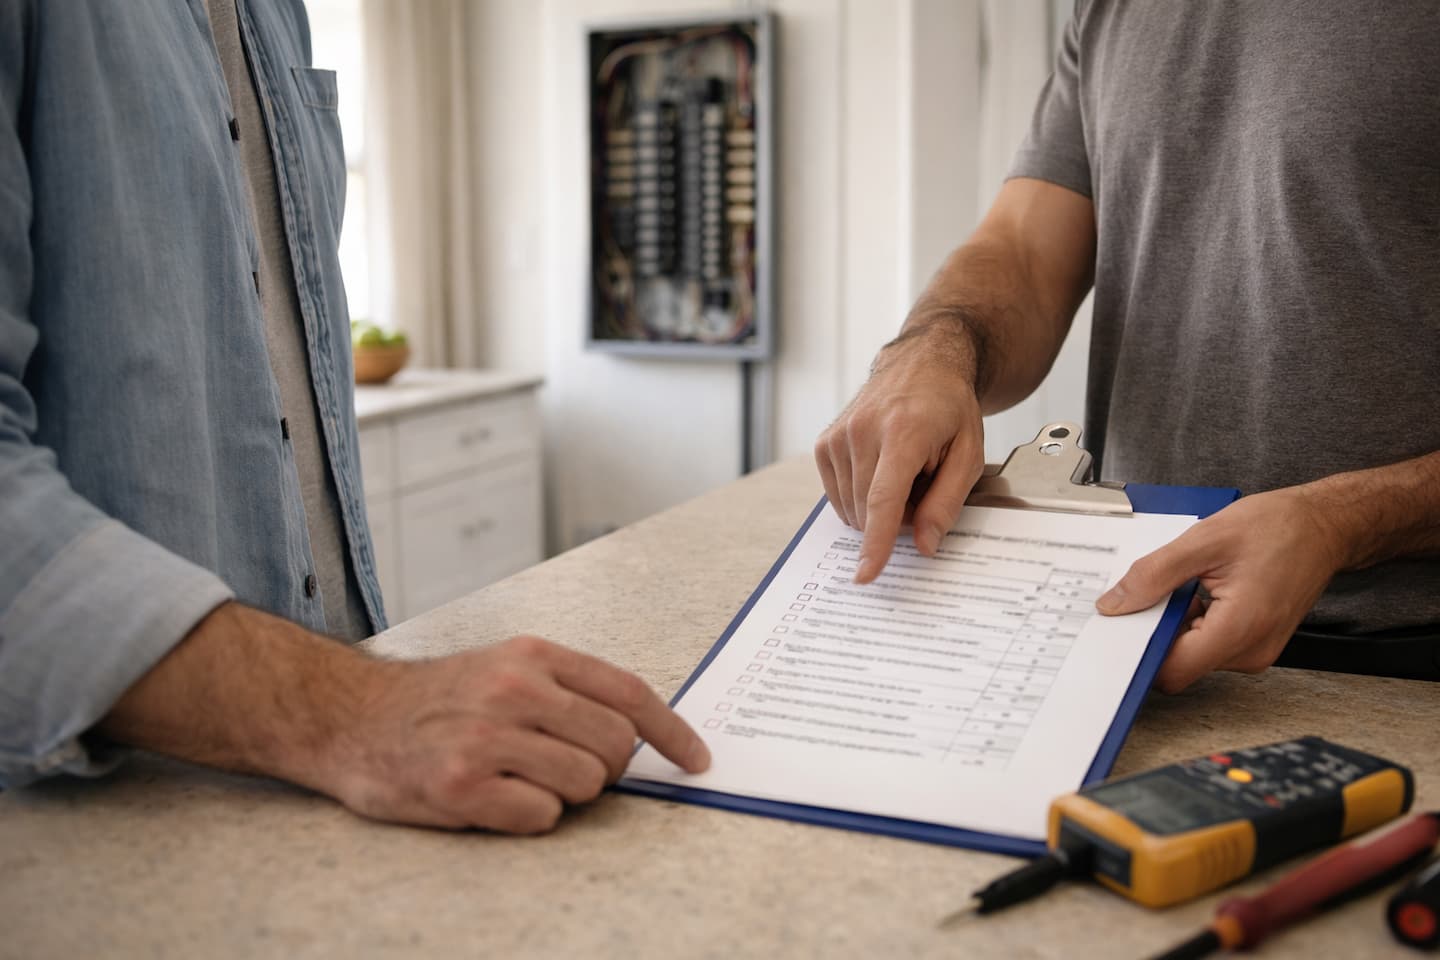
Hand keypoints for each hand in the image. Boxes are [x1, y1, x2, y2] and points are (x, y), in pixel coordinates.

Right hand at [323, 635, 709, 832]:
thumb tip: (640, 732)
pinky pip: (542, 817)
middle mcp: (513, 690)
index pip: (629, 694)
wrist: (349, 716)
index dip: (674, 733)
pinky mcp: (460, 786)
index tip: (698, 760)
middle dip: (605, 768)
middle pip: (616, 746)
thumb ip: (568, 689)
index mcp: (533, 656)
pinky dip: (529, 817)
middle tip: (564, 767)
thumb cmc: (437, 700)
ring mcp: (486, 738)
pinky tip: (493, 798)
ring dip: (564, 793)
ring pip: (584, 784)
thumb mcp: (505, 666)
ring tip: (518, 777)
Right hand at [814, 327, 986, 582]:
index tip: (866, 574)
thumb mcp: (969, 454)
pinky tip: (880, 471)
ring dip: (878, 508)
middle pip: (869, 510)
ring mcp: (838, 436)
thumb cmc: (948, 408)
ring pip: (851, 508)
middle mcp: (863, 432)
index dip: (876, 542)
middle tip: (923, 487)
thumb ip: (947, 502)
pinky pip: (838, 497)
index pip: (884, 499)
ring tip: (903, 472)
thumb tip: (924, 545)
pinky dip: (861, 498)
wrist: (920, 365)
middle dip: (897, 518)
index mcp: (903, 432)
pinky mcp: (824, 444)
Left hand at [1096, 486, 1348, 692]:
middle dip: (1156, 630)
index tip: (1120, 626)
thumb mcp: (1204, 540)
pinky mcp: (1255, 642)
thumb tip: (1115, 604)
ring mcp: (1255, 650)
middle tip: (1149, 592)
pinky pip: (1209, 643)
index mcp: (1239, 630)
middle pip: (1179, 663)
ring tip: (1185, 584)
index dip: (1140, 651)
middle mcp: (1250, 651)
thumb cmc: (1278, 527)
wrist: (1325, 525)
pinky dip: (1193, 620)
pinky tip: (1198, 589)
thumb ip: (1154, 575)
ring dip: (1176, 622)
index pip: (1171, 670)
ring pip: (1193, 652)